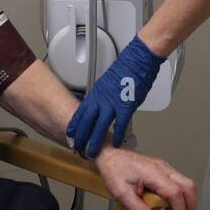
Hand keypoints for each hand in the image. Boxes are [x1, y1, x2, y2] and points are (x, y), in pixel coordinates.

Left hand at [67, 35, 164, 157]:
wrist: (139, 58)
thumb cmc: (128, 67)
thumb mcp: (109, 82)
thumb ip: (104, 96)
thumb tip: (103, 105)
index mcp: (96, 93)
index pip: (80, 112)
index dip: (75, 125)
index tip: (70, 134)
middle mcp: (101, 98)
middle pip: (86, 121)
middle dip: (80, 137)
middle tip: (77, 148)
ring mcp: (113, 102)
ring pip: (99, 126)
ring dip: (95, 141)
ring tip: (92, 152)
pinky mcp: (127, 105)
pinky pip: (120, 124)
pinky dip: (117, 135)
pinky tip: (116, 144)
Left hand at [96, 147, 196, 209]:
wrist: (110, 154)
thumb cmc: (114, 169)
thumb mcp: (121, 193)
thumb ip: (138, 209)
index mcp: (153, 173)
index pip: (175, 192)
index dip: (180, 209)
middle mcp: (162, 168)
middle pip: (188, 186)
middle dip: (190, 206)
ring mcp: (164, 167)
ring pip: (186, 183)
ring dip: (186, 200)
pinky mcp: (163, 169)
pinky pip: (179, 181)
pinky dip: (180, 194)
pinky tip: (168, 204)